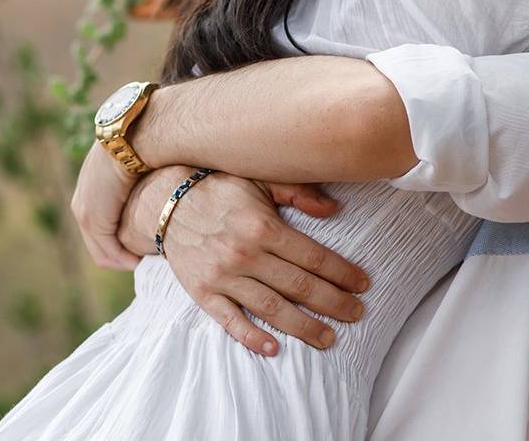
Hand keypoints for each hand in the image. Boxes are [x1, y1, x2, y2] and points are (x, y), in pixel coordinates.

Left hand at [70, 141, 141, 270]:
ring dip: (124, 260)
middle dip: (121, 254)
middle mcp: (82, 203)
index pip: (100, 224)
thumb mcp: (136, 161)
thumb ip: (139, 175)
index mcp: (90, 188)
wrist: (132, 137)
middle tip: (146, 260)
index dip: (121, 238)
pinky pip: (108, 250)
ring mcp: (85, 213)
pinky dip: (125, 260)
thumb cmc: (142, 142)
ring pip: (102, 250)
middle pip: (98, 242)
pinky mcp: (94, 220)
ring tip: (148, 263)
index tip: (142, 243)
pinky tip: (143, 261)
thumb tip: (161, 177)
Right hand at [119, 170, 369, 355]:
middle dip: (333, 303)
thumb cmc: (221, 188)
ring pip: (272, 309)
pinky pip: (230, 321)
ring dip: (304, 327)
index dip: (342, 273)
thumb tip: (335, 209)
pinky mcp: (202, 293)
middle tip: (356, 314)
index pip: (313, 256)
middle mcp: (245, 254)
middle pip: (299, 286)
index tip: (363, 285)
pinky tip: (275, 349)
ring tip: (328, 338)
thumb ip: (298, 192)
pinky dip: (252, 337)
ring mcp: (222, 277)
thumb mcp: (260, 179)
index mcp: (263, 225)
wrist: (165, 202)